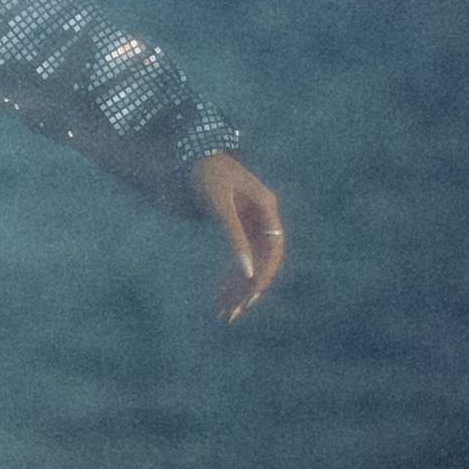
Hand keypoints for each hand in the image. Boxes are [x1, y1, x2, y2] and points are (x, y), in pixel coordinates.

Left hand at [190, 152, 284, 320]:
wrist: (194, 154)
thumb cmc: (207, 174)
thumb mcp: (219, 205)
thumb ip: (233, 236)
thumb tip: (246, 270)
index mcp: (266, 206)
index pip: (274, 248)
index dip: (264, 273)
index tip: (251, 295)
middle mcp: (264, 217)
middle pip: (262, 260)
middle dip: (248, 288)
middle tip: (231, 314)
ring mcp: (252, 223)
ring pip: (250, 262)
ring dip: (238, 287)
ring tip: (224, 312)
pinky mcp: (239, 229)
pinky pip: (239, 258)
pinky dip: (230, 276)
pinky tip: (220, 296)